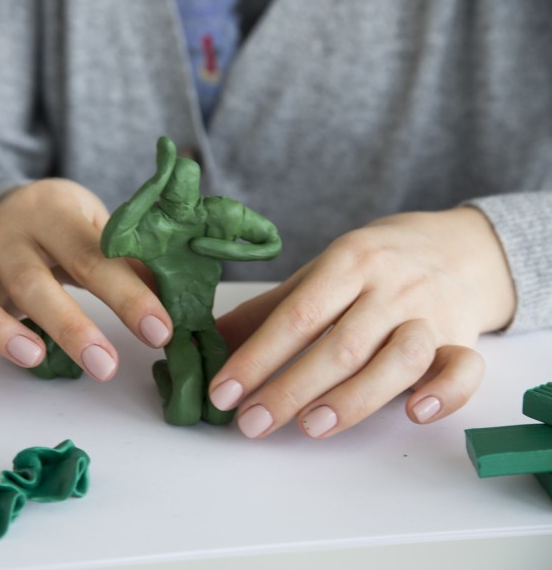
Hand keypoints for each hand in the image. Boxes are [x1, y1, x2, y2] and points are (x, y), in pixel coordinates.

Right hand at [0, 179, 171, 380]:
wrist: (24, 208)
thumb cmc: (76, 231)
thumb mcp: (108, 232)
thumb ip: (140, 264)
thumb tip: (187, 305)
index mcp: (58, 211)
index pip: (96, 254)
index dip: (129, 295)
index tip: (160, 331)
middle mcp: (9, 230)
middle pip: (34, 277)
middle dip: (71, 324)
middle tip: (106, 365)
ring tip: (31, 357)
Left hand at [208, 207, 515, 438]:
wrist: (459, 246)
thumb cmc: (375, 265)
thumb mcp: (319, 274)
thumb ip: (269, 310)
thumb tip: (210, 341)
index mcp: (348, 262)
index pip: (297, 316)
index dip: (257, 357)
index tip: (224, 393)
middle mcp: (391, 288)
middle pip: (342, 345)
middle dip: (291, 389)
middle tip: (252, 424)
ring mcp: (431, 314)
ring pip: (400, 359)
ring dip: (354, 399)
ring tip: (310, 427)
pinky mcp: (464, 340)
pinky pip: (464, 368)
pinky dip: (445, 393)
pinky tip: (414, 413)